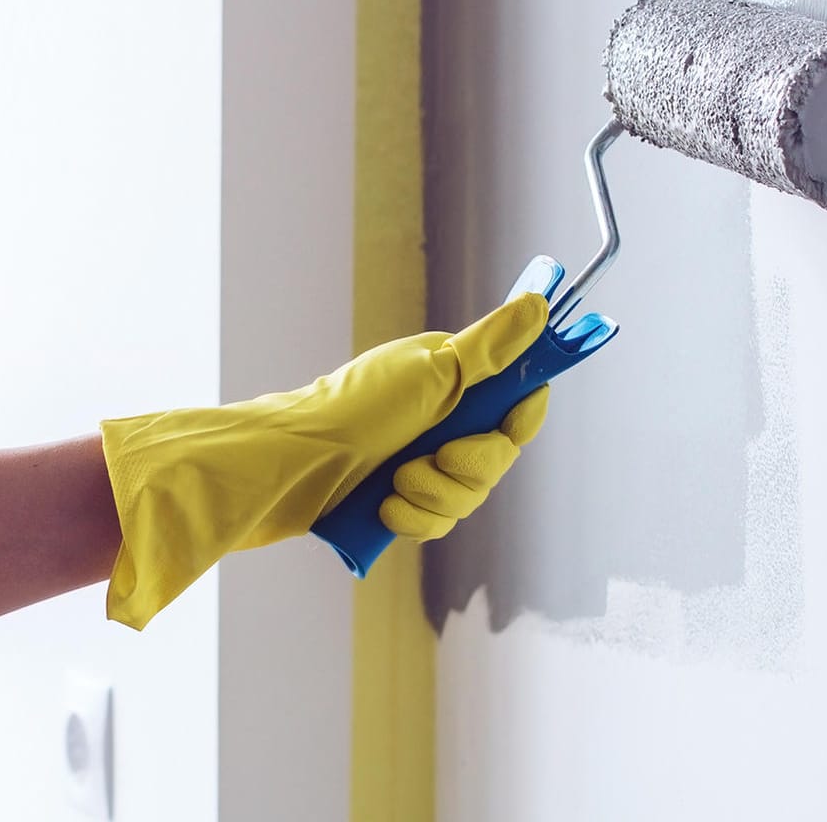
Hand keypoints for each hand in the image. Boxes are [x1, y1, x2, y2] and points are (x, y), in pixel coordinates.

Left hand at [101, 291, 550, 627]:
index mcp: (452, 379)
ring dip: (433, 496)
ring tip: (394, 485)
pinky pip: (436, 523)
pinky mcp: (397, 502)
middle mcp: (440, 419)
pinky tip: (383, 509)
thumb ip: (491, 347)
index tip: (508, 424)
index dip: (519, 420)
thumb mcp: (431, 371)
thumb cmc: (352, 410)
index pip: (516, 403)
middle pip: (496, 458)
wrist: (288, 467)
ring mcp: (418, 462)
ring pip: (467, 497)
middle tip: (431, 459)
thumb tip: (538, 304)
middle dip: (467, 468)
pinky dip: (412, 519)